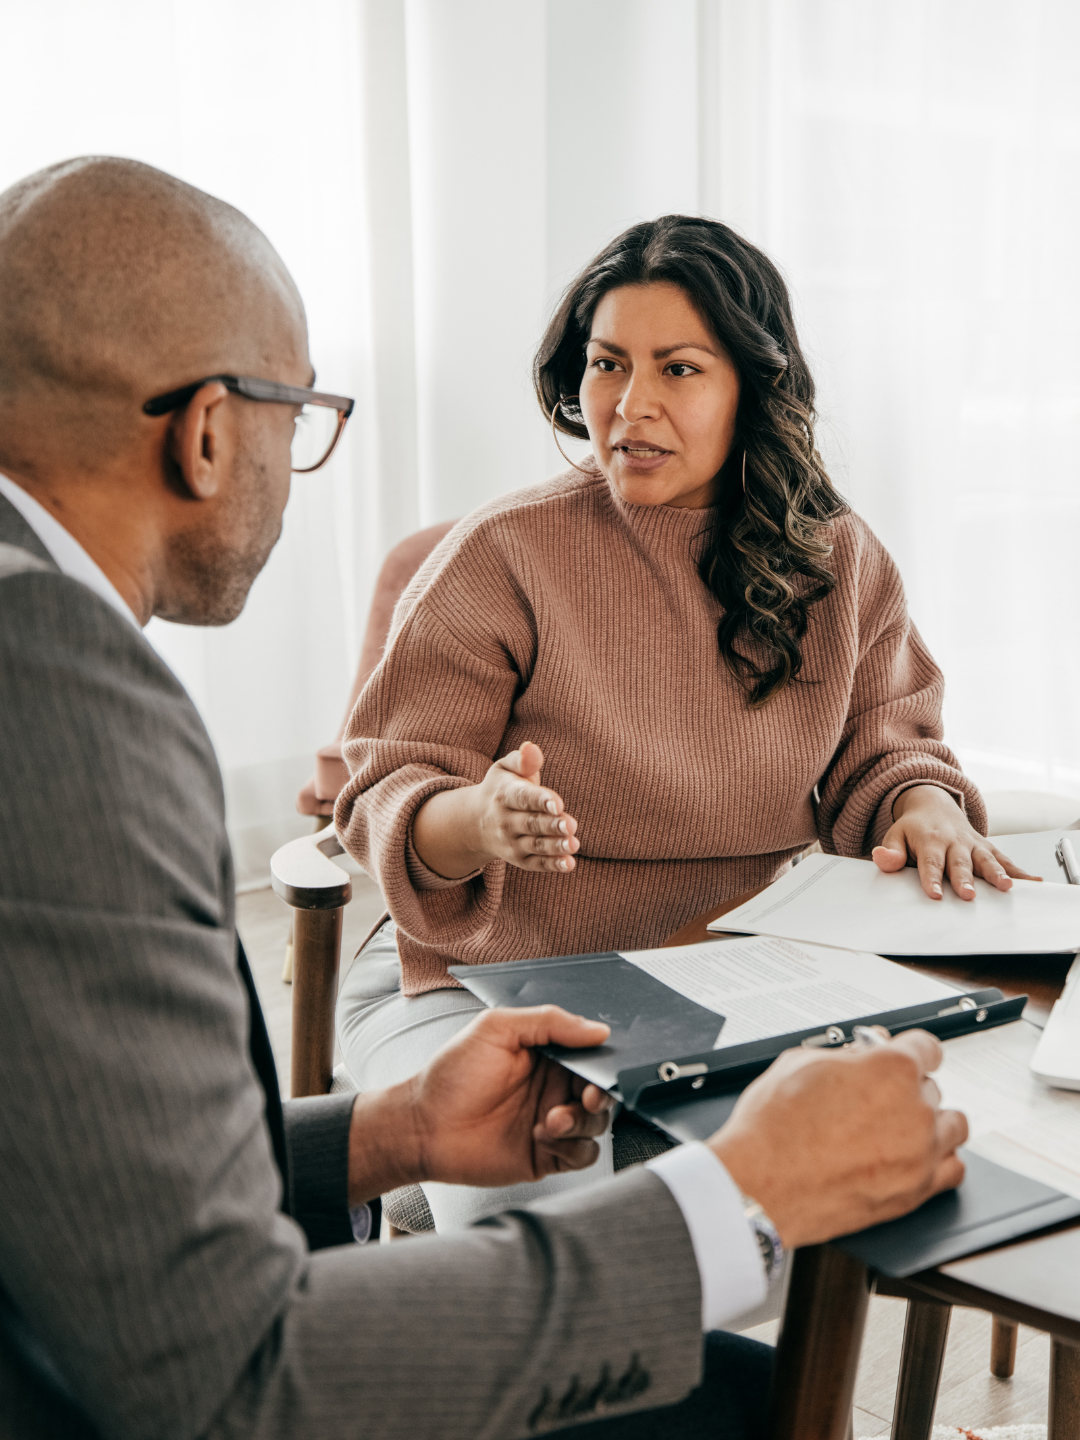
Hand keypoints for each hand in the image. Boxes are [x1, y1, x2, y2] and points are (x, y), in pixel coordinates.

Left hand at [346, 1006, 613, 1202]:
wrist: (424, 1126)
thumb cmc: (453, 1074)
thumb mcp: (497, 1029)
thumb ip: (548, 1022)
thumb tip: (599, 1030)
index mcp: (547, 1055)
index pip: (590, 1056)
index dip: (602, 1063)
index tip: (601, 1069)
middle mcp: (553, 1087)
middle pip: (600, 1092)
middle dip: (600, 1095)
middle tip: (586, 1098)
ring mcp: (552, 1122)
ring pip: (596, 1124)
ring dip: (582, 1122)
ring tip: (549, 1121)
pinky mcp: (547, 1156)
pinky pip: (582, 1155)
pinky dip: (573, 1147)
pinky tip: (544, 1138)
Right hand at [411, 741, 581, 879]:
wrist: (476, 822)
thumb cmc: (502, 788)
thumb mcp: (505, 769)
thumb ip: (522, 759)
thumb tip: (531, 747)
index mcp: (504, 795)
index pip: (522, 797)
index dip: (540, 800)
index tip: (557, 803)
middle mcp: (505, 821)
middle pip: (531, 823)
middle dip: (551, 825)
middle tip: (571, 825)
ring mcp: (511, 843)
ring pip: (535, 845)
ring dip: (554, 846)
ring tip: (573, 843)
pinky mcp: (520, 859)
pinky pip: (536, 864)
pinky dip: (552, 865)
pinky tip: (569, 863)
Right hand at [709, 1029, 967, 1247]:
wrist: (761, 1185)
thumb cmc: (773, 1127)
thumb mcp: (799, 1064)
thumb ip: (844, 1053)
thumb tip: (862, 1052)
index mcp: (890, 1069)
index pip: (927, 1047)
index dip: (908, 1049)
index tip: (901, 1056)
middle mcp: (914, 1109)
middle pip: (932, 1088)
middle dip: (906, 1088)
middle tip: (875, 1097)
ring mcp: (920, 1153)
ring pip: (951, 1126)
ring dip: (930, 1122)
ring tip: (898, 1126)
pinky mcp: (915, 1192)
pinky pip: (953, 1170)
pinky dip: (939, 1161)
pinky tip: (914, 1156)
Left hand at [872, 784, 1037, 900]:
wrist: (934, 804)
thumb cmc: (914, 828)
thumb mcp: (895, 835)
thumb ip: (890, 851)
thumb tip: (881, 859)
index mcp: (930, 840)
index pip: (930, 862)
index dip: (932, 878)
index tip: (934, 894)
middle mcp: (954, 842)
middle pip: (959, 863)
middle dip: (965, 879)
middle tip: (968, 895)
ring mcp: (973, 844)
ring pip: (986, 859)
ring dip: (996, 873)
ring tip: (1006, 887)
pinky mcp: (987, 847)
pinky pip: (1005, 859)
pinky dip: (1019, 871)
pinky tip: (1035, 882)